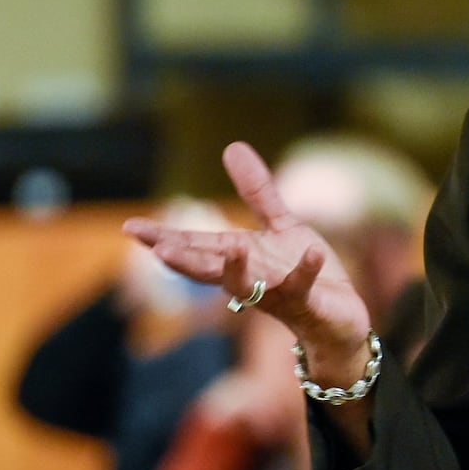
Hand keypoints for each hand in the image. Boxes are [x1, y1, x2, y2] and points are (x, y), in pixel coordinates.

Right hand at [123, 142, 372, 371]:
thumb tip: (232, 147)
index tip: (130, 228)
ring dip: (237, 269)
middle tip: (157, 249)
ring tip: (232, 246)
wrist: (338, 321)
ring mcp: (276, 293)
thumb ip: (256, 192)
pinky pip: (303, 286)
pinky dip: (306, 270)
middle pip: (208, 270)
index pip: (193, 246)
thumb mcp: (280, 227)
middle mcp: (249, 279)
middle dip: (183, 260)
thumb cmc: (301, 273)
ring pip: (249, 286)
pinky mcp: (307, 302)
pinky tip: (312, 251)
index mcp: (237, 259)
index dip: (162, 238)